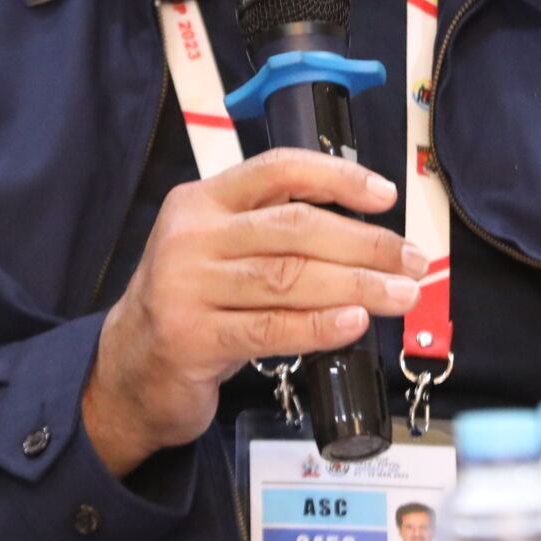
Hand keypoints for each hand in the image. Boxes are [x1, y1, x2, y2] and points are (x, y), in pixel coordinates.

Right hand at [82, 149, 425, 477]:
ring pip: (288, 278)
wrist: (129, 370)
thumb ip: (273, 234)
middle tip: (411, 260)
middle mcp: (191, 236)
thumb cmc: (193, 306)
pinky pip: (270, 329)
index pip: (277, 170)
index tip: (385, 194)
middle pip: (294, 228)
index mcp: (202, 202)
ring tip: (400, 295)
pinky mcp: (190, 338)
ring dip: (356, 286)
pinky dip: (320, 326)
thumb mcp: (220, 252)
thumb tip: (367, 233)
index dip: (337, 177)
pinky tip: (354, 323)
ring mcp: (185, 287)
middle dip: (364, 243)